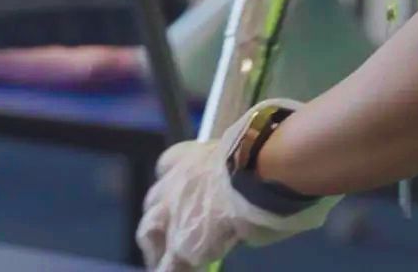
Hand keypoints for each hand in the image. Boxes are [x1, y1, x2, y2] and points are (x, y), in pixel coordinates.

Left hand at [136, 101, 337, 271]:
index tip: (181, 188)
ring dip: (158, 247)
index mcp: (192, 156)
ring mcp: (174, 213)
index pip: (168, 166)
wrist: (263, 169)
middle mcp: (175, 182)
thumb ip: (240, 176)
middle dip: (158, 216)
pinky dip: (172, 271)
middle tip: (168, 232)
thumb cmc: (269, 157)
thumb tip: (255, 190)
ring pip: (148, 233)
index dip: (173, 180)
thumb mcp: (249, 158)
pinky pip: (169, 267)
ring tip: (167, 262)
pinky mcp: (182, 243)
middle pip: (153, 201)